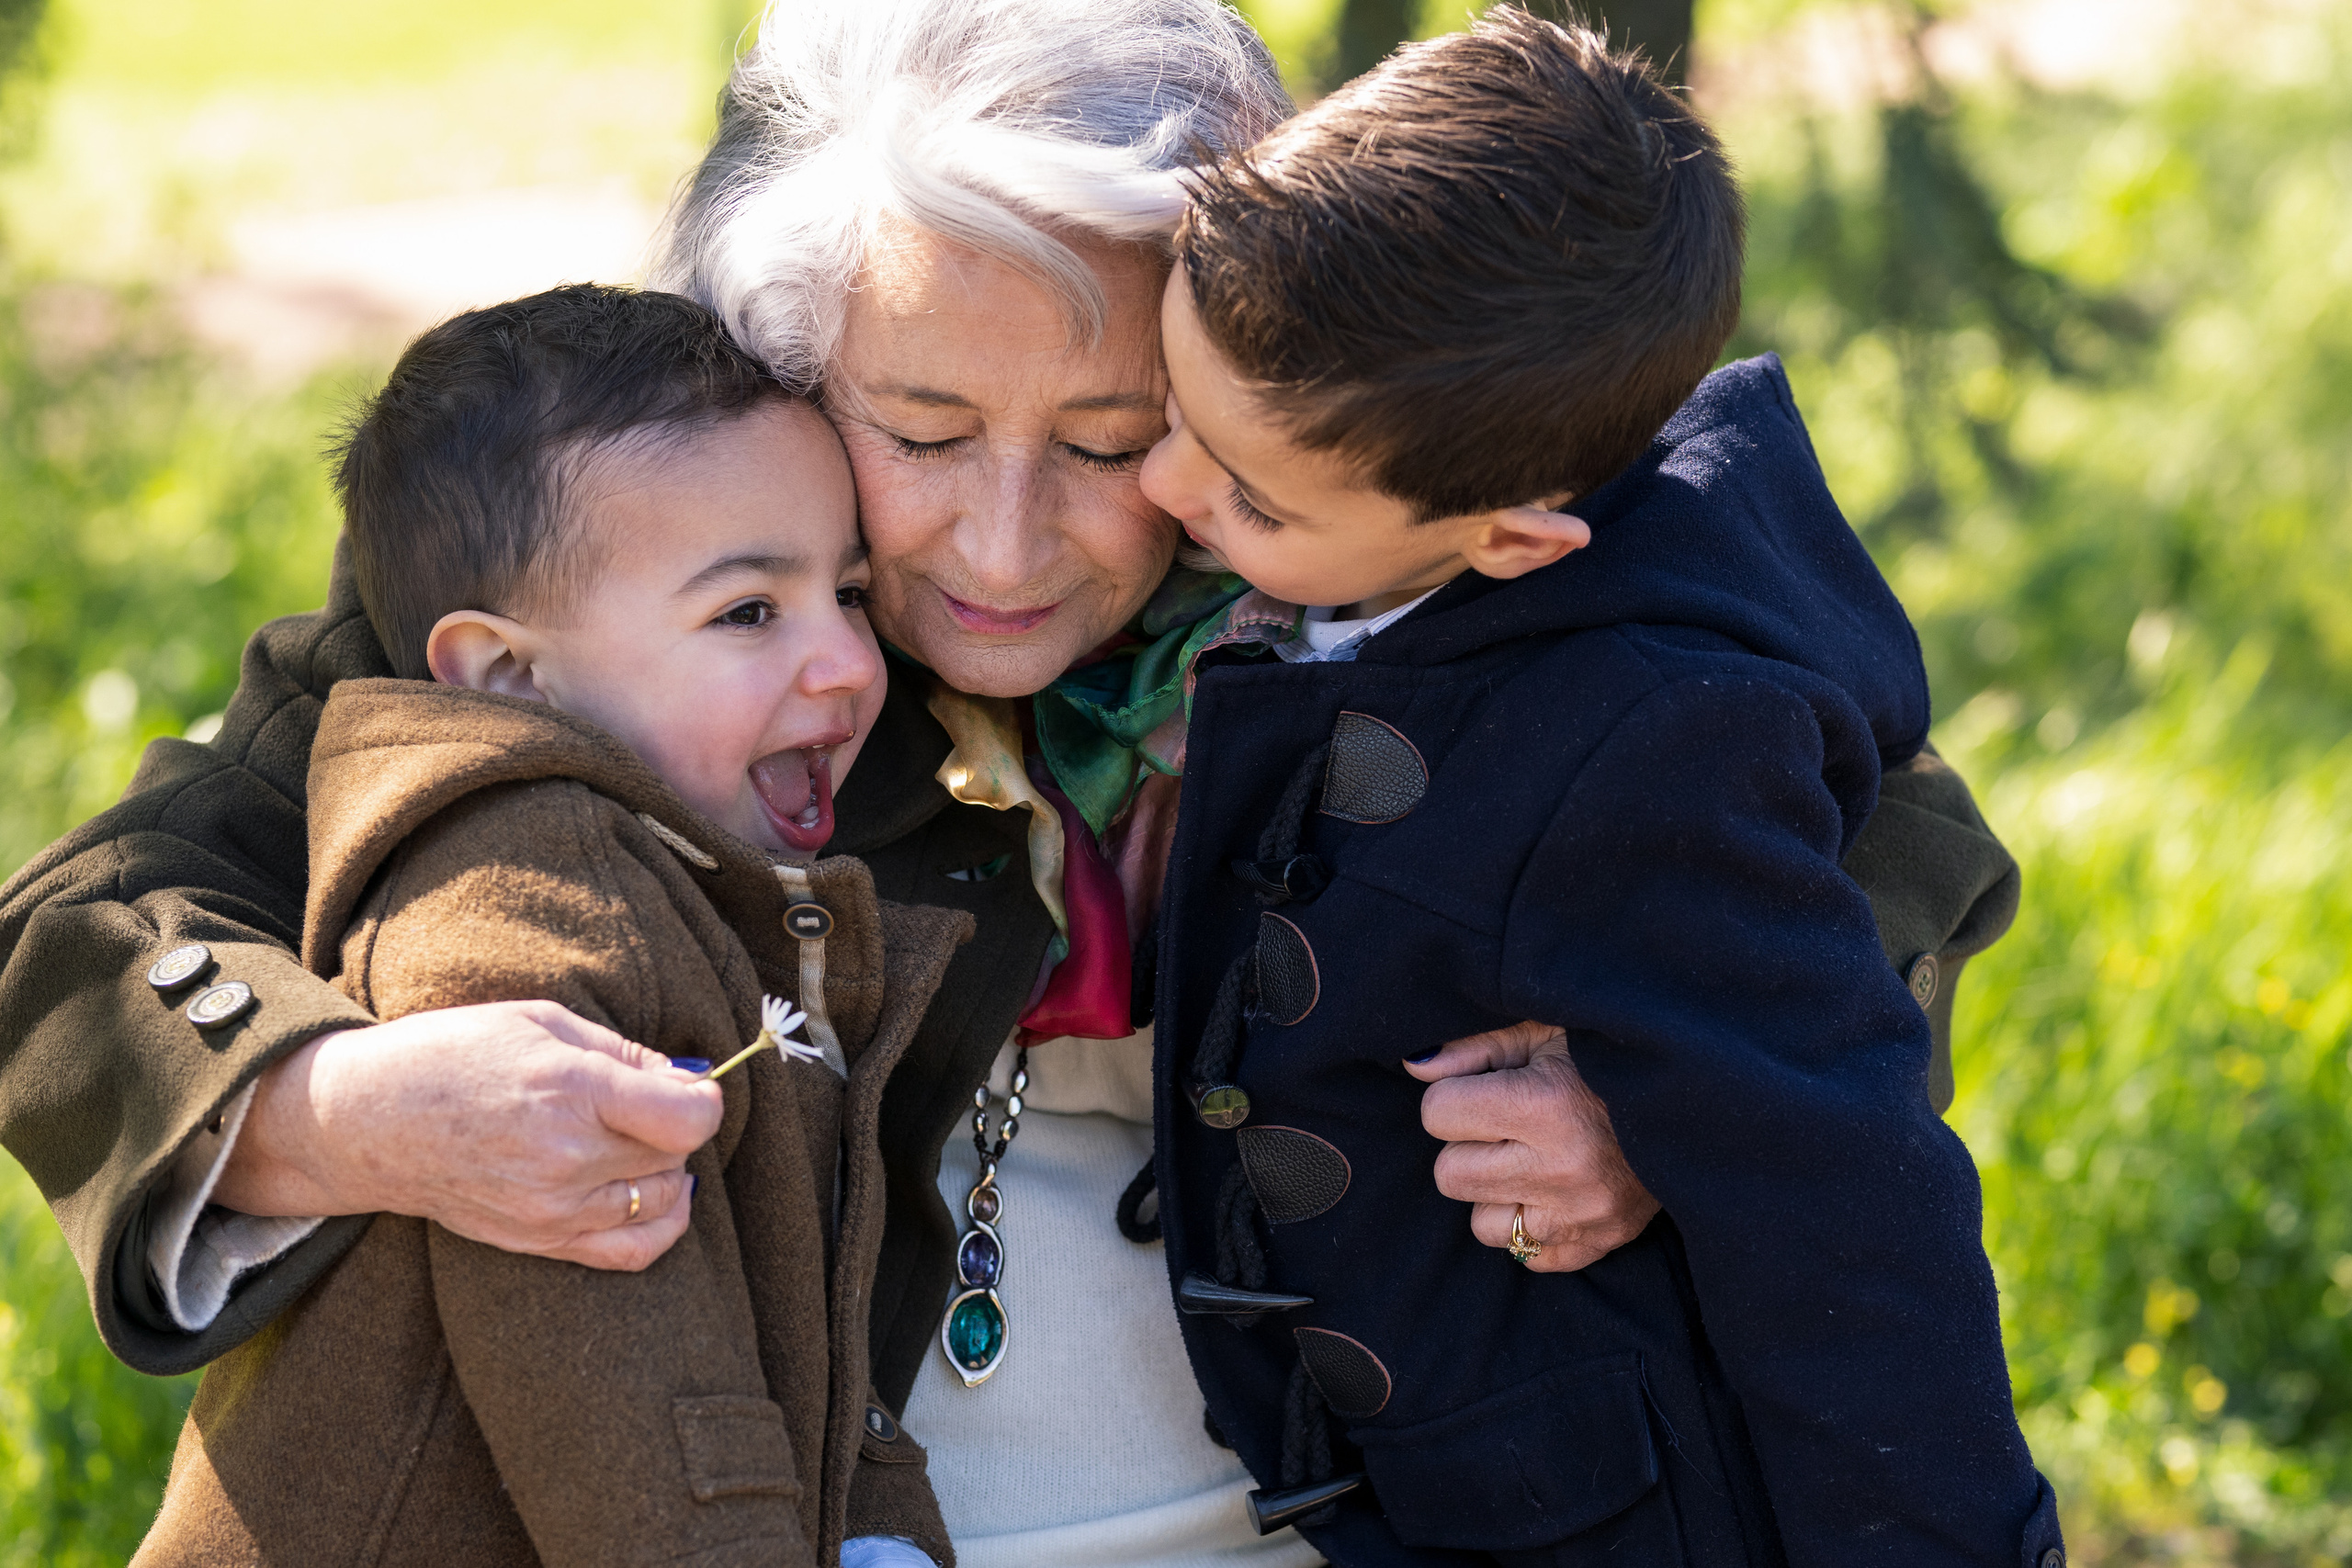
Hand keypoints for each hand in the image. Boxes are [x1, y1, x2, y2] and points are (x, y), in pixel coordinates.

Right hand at [216, 1000, 723, 1270]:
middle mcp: (567, 1157)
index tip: (689, 1084)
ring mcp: (553, 1209)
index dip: (705, 1098)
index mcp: (571, 1089)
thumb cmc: (449, 1054)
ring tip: (637, 1141)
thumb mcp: (540, 1020)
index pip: (689, 1118)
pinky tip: (651, 1193)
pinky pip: (630, 1252)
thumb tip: (687, 1078)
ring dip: (666, 1170)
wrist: (364, 1121)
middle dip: (674, 1125)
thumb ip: (623, 1052)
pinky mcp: (538, 1242)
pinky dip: (659, 1224)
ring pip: (662, 1201)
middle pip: (675, 1155)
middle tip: (645, 1102)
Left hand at [1406, 1020, 1658, 1272]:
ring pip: (1482, 1225)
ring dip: (1496, 1192)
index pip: (1437, 1115)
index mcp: (1545, 1105)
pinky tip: (1552, 1188)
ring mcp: (1583, 1215)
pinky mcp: (1601, 1244)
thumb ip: (1473, 1049)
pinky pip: (1528, 1256)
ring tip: (1530, 1157)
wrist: (1694, 1098)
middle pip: (1449, 1176)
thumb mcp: (1540, 1033)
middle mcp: (1562, 1168)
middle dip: (1468, 1146)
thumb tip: (1413, 1066)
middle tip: (1507, 1125)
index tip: (1484, 1088)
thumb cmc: (1606, 1057)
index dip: (1453, 1097)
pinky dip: (1531, 1224)